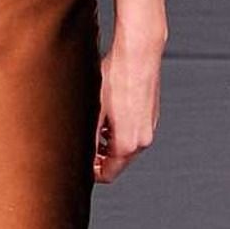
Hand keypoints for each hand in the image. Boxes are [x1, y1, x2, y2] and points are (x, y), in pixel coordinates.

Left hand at [94, 26, 162, 183]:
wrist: (138, 54)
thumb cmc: (116, 77)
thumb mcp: (93, 111)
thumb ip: (89, 138)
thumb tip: (81, 154)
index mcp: (128, 143)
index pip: (109, 174)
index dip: (91, 172)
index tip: (78, 163)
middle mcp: (143, 139)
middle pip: (118, 161)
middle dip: (99, 156)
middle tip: (81, 143)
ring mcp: (149, 126)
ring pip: (125, 145)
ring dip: (108, 142)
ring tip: (92, 124)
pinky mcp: (151, 114)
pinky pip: (133, 131)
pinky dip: (119, 130)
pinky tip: (107, 113)